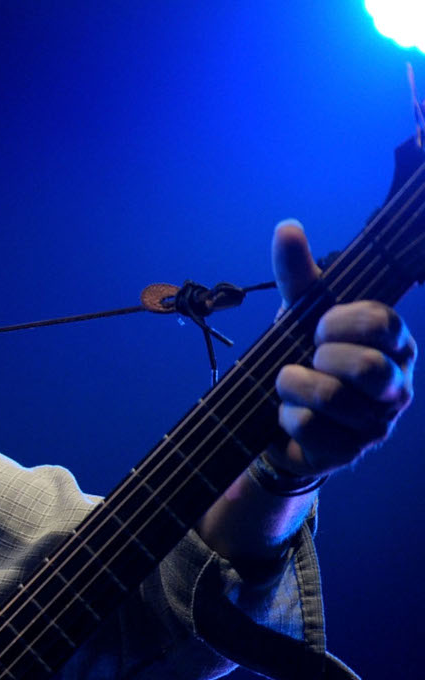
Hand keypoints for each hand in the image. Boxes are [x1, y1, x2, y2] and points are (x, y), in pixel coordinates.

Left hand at [270, 220, 415, 477]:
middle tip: (308, 359)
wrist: (282, 421)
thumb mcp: (299, 314)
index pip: (380, 321)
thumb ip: (298, 274)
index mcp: (395, 344)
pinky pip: (308, 428)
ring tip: (289, 384)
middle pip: (366, 367)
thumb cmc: (304, 358)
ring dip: (293, 386)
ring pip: (332, 399)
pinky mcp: (352, 453)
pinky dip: (285, 416)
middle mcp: (397, 384)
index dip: (338, 321)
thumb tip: (287, 226)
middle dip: (321, 359)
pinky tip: (288, 413)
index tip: (319, 327)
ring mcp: (378, 423)